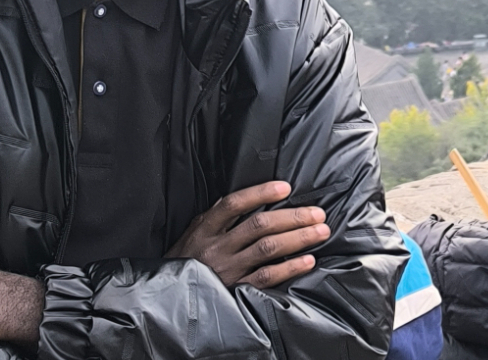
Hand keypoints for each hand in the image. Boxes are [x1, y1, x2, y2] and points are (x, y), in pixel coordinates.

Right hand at [166, 181, 329, 288]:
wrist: (166, 300)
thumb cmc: (183, 263)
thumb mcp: (192, 234)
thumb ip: (216, 218)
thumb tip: (248, 200)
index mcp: (204, 229)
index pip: (234, 204)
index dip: (260, 193)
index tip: (285, 187)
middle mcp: (216, 247)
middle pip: (259, 226)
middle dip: (292, 217)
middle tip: (317, 213)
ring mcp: (227, 270)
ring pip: (268, 249)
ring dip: (298, 239)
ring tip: (320, 231)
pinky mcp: (235, 291)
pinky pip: (267, 278)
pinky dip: (290, 268)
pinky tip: (307, 260)